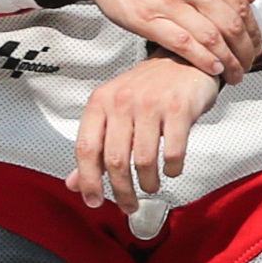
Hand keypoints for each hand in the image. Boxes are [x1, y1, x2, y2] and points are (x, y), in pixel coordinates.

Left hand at [69, 55, 218, 211]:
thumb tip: (75, 183)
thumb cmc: (149, 88)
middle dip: (122, 191)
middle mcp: (123, 100)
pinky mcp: (180, 107)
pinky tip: (172, 169)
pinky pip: (173, 151)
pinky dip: (172, 168)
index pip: (86, 149)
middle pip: (115, 160)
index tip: (94, 201)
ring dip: (148, 183)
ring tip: (150, 186)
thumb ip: (96, 146)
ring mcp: (152, 102)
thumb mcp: (115, 111)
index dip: (88, 181)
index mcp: (101, 101)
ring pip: (143, 159)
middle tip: (128, 204)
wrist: (186, 58)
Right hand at [73, 0, 256, 81]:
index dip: (253, 27)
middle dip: (245, 48)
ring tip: (235, 72)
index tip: (256, 40)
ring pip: (210, 37)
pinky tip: (212, 68)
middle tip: (250, 61)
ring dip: (228, 59)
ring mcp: (169, 4)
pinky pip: (182, 44)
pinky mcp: (147, 20)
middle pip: (230, 23)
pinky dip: (201, 59)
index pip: (240, 3)